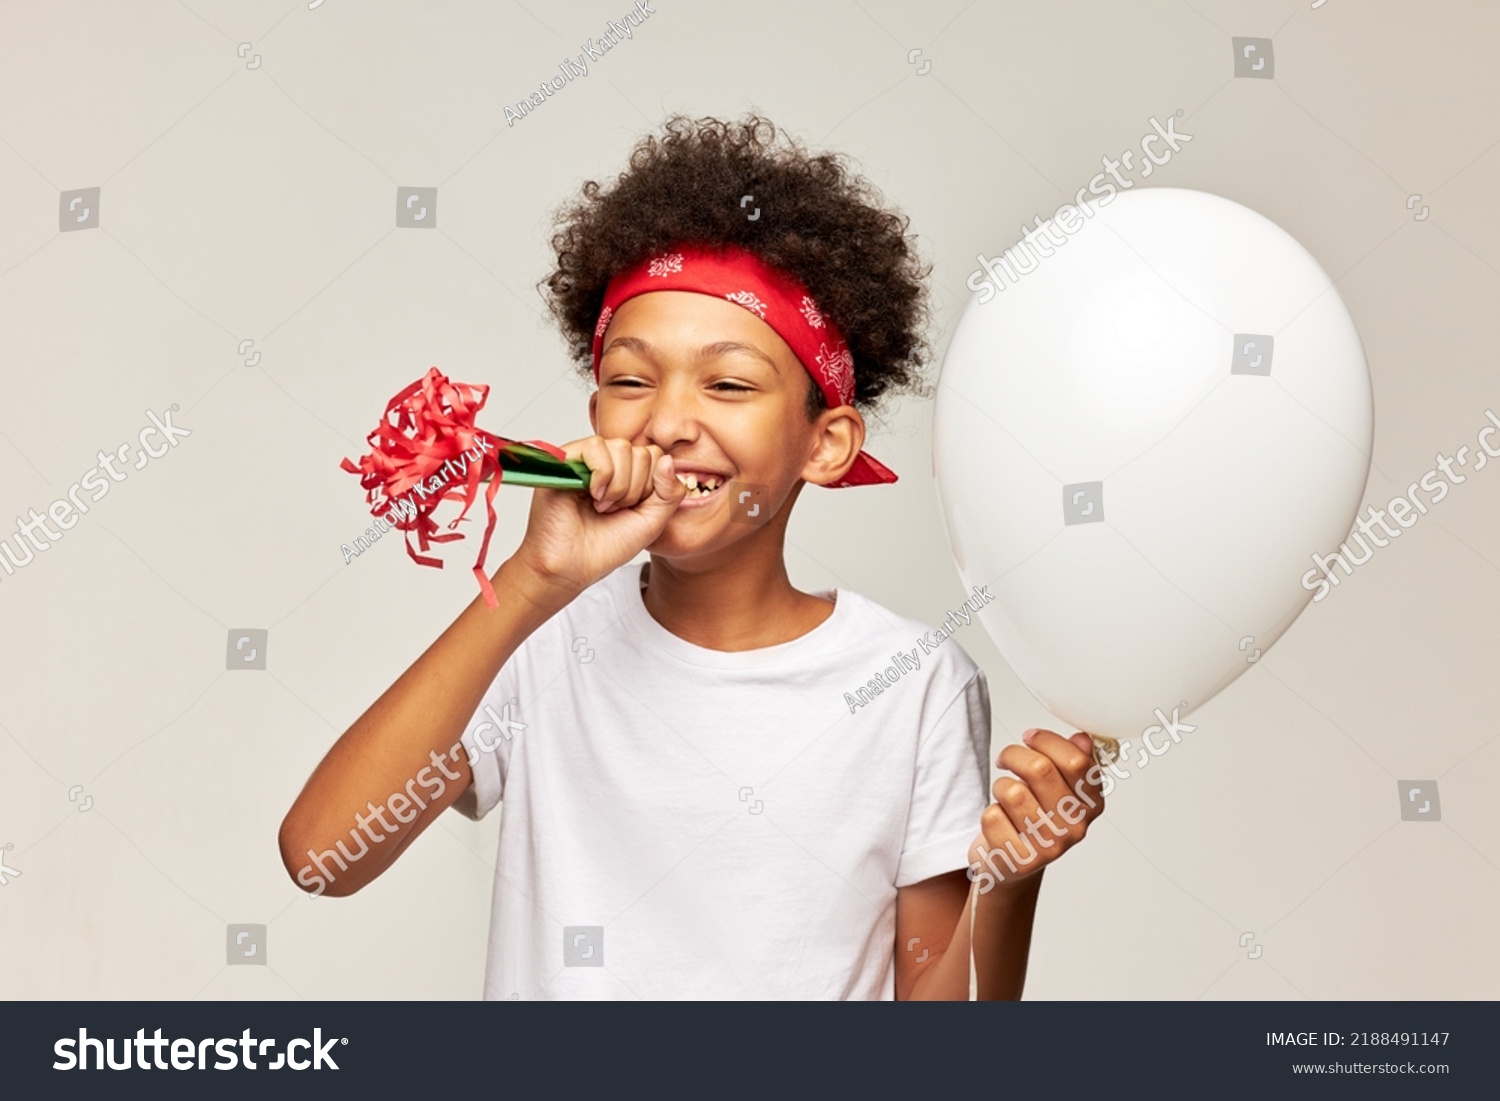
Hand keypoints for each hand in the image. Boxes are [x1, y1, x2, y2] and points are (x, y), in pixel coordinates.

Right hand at [512, 435, 686, 592]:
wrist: (571, 567)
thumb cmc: (606, 547)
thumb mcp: (652, 522)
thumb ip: (670, 493)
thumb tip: (668, 460)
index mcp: (627, 474)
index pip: (656, 457)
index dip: (651, 487)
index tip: (632, 510)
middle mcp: (607, 462)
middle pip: (642, 452)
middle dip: (634, 489)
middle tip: (613, 510)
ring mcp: (585, 459)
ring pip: (622, 447)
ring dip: (619, 485)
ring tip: (602, 506)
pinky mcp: (563, 459)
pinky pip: (596, 446)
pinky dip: (602, 475)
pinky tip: (591, 496)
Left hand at [970, 729, 1103, 893]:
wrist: (1011, 864)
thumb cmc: (1033, 819)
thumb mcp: (1058, 789)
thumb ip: (1072, 761)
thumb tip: (1082, 739)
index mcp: (1091, 804)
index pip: (1077, 761)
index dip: (1047, 741)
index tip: (1030, 737)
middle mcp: (1075, 827)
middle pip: (1039, 769)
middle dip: (1014, 755)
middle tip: (1006, 758)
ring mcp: (1049, 847)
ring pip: (1012, 791)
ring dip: (1000, 786)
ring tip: (1004, 795)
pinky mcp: (1020, 860)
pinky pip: (992, 816)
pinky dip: (989, 813)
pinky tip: (999, 821)